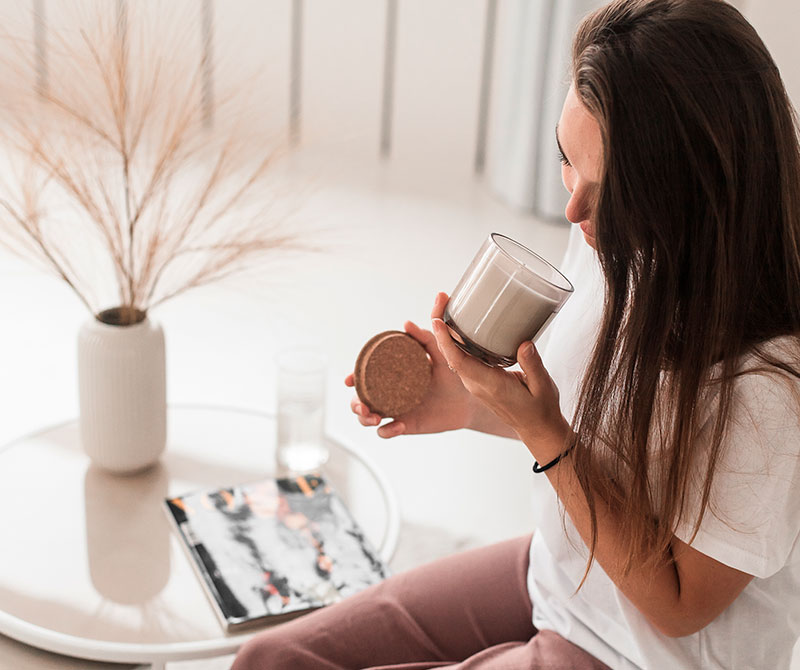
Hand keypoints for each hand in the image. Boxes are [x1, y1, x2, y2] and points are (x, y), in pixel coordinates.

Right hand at [344, 319, 476, 438]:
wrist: (466, 400)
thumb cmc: (451, 375)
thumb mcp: (440, 354)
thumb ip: (424, 338)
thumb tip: (406, 323)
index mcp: (391, 375)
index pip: (365, 376)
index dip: (353, 377)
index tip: (349, 380)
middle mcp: (389, 393)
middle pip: (360, 399)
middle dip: (355, 404)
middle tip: (363, 406)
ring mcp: (395, 410)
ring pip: (368, 418)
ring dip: (365, 420)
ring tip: (375, 418)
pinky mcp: (405, 425)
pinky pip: (388, 431)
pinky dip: (387, 431)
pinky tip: (398, 426)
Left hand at [429, 292, 571, 457]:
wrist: (537, 429)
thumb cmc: (540, 409)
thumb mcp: (542, 386)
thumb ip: (532, 365)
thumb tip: (524, 343)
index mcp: (489, 385)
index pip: (458, 361)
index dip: (445, 340)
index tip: (436, 321)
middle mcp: (476, 383)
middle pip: (450, 354)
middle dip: (441, 327)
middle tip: (440, 299)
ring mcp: (476, 382)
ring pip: (454, 355)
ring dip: (447, 332)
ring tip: (447, 306)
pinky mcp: (480, 379)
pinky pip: (463, 358)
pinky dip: (457, 340)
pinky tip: (461, 324)